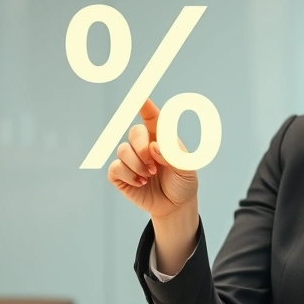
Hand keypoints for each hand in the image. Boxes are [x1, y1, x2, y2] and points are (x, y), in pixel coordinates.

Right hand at [107, 98, 198, 220]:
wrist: (175, 206)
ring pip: (122, 150)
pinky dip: (128, 175)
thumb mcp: (187, 169)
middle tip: (153, 165)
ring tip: (150, 176)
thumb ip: (174, 155)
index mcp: (161, 138)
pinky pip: (115, 167)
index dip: (145, 105)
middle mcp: (144, 145)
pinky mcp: (121, 175)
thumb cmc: (183, 183)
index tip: (140, 97)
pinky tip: (140, 183)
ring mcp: (131, 160)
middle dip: (142, 147)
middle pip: (134, 132)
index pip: (151, 117)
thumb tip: (154, 146)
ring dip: (137, 165)